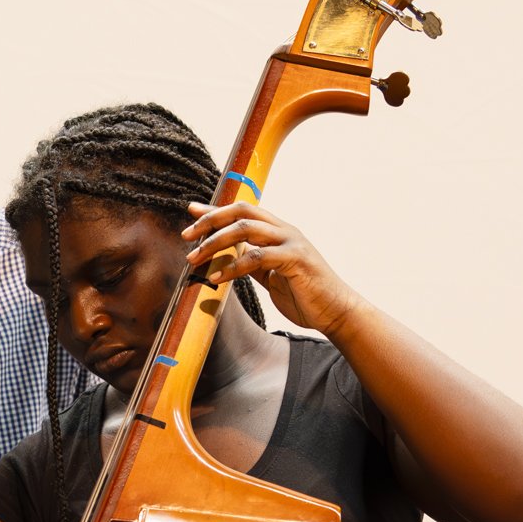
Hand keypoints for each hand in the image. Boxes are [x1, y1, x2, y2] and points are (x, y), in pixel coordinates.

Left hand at [182, 201, 360, 337]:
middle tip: (187, 236)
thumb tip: (230, 258)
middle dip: (211, 221)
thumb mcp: (272, 277)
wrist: (335, 312)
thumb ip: (254, 263)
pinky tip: (217, 279)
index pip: (242, 211)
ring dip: (215, 243)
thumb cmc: (304, 295)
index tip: (192, 211)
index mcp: (278, 231)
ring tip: (195, 259)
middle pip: (241, 212)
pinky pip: (256, 257)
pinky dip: (233, 267)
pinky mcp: (295, 259)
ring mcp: (290, 242)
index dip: (216, 210)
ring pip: (245, 229)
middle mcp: (284, 230)